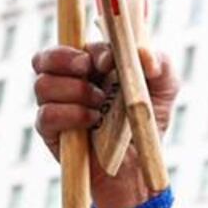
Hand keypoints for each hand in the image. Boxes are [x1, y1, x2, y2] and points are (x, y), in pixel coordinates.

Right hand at [31, 43, 178, 195]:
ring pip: (42, 85)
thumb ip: (161, 64)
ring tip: (100, 105)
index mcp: (89, 63)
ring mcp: (56, 106)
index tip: (109, 60)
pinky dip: (70, 115)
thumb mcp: (164, 88)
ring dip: (74, 92)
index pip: (73, 41)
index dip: (88, 47)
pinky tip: (92, 121)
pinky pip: (45, 115)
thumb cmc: (147, 120)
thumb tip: (143, 54)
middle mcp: (68, 81)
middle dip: (63, 59)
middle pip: (43, 57)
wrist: (141, 165)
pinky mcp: (51, 132)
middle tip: (88, 70)